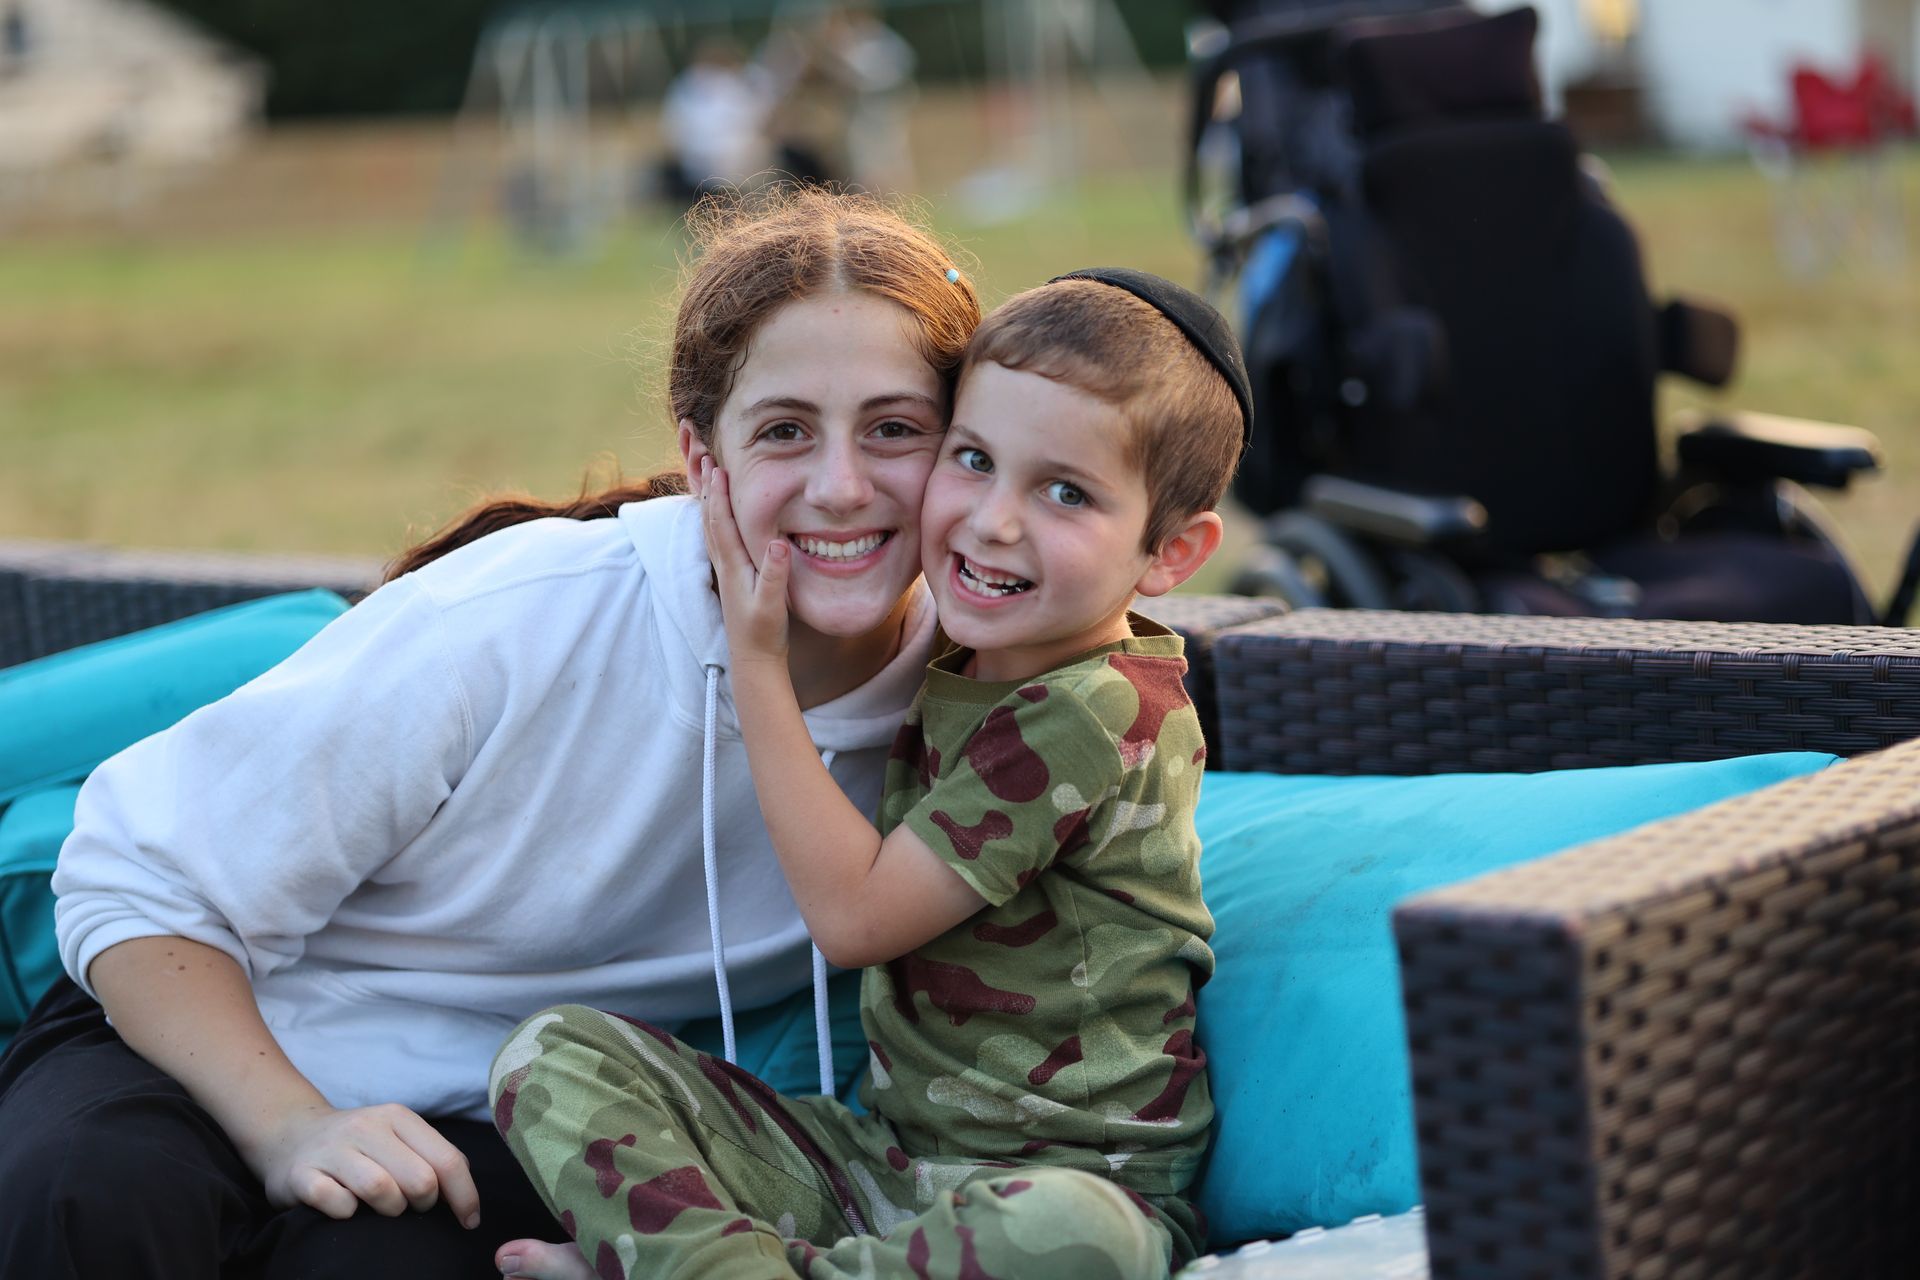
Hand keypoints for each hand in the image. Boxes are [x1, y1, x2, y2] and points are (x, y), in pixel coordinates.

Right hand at [250, 1101, 481, 1226]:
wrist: (291, 1135)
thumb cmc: (357, 1146)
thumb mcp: (397, 1136)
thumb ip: (431, 1155)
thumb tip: (467, 1187)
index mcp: (398, 1117)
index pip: (448, 1160)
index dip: (465, 1196)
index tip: (469, 1221)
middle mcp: (366, 1127)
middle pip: (420, 1180)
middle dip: (423, 1204)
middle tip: (410, 1207)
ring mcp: (332, 1150)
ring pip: (382, 1190)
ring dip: (389, 1210)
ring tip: (380, 1208)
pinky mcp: (301, 1175)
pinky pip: (338, 1204)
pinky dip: (347, 1214)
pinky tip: (345, 1208)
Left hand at [698, 457, 791, 666]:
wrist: (753, 659)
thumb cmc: (765, 633)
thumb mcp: (773, 605)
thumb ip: (775, 574)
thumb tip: (778, 542)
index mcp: (733, 566)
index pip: (721, 523)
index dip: (719, 495)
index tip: (717, 467)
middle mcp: (723, 565)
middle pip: (709, 518)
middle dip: (706, 487)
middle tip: (703, 457)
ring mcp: (724, 570)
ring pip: (709, 526)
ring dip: (706, 498)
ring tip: (705, 474)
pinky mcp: (729, 576)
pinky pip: (715, 538)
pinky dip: (712, 517)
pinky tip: (714, 511)